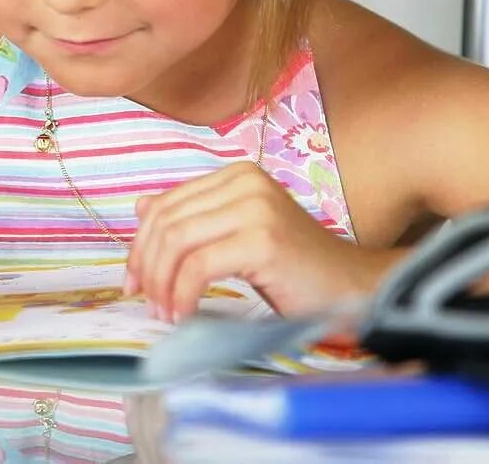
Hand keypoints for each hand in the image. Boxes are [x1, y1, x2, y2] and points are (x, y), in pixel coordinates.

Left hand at [124, 162, 373, 320]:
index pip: (166, 204)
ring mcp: (255, 208)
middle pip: (166, 222)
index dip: (140, 244)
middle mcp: (244, 181)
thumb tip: (140, 207)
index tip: (132, 281)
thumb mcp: (238, 237)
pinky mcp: (263, 240)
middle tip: (143, 301)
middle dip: (145, 266)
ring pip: (177, 242)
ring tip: (164, 312)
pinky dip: (183, 294)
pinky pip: (199, 266)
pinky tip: (183, 314)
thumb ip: (195, 219)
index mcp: (236, 175)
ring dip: (162, 283)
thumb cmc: (296, 270)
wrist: (356, 290)